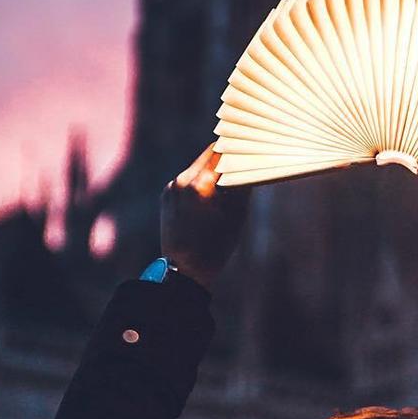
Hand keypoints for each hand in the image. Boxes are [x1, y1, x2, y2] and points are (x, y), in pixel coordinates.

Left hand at [160, 144, 251, 291]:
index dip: (237, 147)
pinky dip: (201, 180)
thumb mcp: (237, 215)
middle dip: (226, 155)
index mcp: (201, 185)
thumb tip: (249, 164)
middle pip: (209, 154)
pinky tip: (211, 193)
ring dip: (213, 168)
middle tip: (243, 157)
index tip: (250, 147)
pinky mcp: (167, 194)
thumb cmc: (216, 245)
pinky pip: (188, 178)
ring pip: (198, 165)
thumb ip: (241, 185)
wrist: (183, 271)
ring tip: (229, 178)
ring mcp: (172, 187)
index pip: (221, 151)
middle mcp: (182, 181)